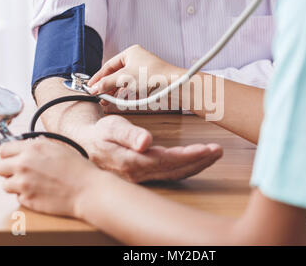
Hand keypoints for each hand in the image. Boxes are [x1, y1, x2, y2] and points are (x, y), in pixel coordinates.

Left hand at [0, 138, 100, 217]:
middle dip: (8, 170)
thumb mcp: (60, 148)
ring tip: (33, 183)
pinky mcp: (26, 199)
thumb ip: (40, 146)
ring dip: (16, 184)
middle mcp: (24, 164)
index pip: (3, 149)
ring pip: (5, 184)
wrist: (88, 190)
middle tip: (21, 172)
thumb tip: (29, 145)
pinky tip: (41, 192)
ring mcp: (23, 183)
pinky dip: (26, 196)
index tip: (13, 158)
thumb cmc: (79, 169)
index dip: (9, 155)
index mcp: (32, 148)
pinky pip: (17, 197)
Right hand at [72, 115, 222, 182]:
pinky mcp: (145, 175)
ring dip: (197, 164)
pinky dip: (186, 167)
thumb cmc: (100, 134)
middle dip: (200, 161)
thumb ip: (128, 135)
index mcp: (133, 162)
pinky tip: (197, 160)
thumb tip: (146, 143)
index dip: (190, 156)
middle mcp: (140, 174)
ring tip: (214, 153)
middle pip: (176, 170)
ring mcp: (143, 177)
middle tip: (219, 150)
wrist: (86, 144)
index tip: (208, 149)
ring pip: (175, 174)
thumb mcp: (111, 128)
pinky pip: (170, 173)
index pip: (168, 161)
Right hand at [87, 45, 183, 105]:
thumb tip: (93, 88)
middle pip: (116, 74)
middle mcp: (137, 60)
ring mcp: (143, 71)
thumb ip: (107, 83)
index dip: (98, 77)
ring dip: (115, 92)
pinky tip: (119, 101)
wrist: (175, 85)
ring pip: (124, 82)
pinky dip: (125, 94)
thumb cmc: (153, 76)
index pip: (109, 65)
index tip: (90, 86)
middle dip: (107, 86)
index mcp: (131, 53)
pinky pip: (132, 88)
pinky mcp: (149, 82)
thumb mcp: (125, 78)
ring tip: (106, 100)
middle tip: (98, 95)